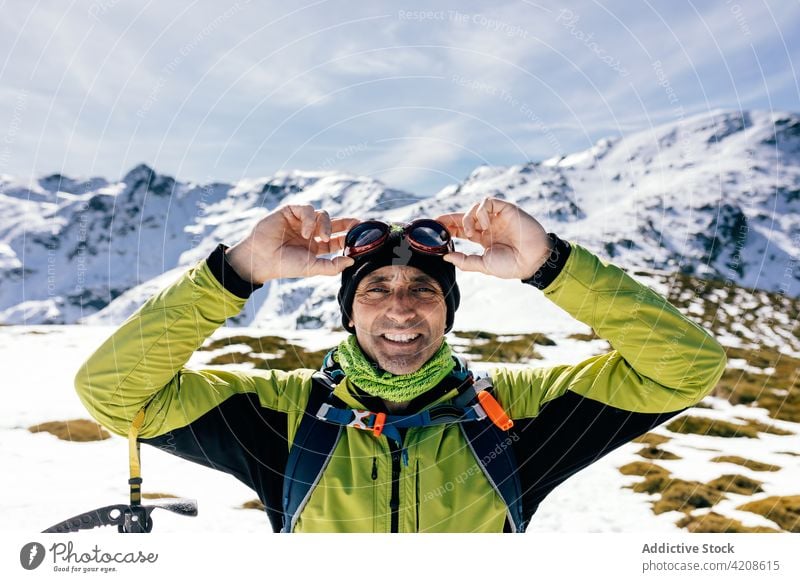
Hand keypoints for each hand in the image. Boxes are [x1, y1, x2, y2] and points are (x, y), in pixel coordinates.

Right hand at [224, 205, 359, 283]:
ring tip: (321, 237)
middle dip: (347, 222)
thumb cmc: (285, 265)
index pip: (337, 238)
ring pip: (322, 214)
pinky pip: (306, 208)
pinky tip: (305, 231)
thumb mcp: (312, 267)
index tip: (363, 235)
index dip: (349, 236)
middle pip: (334, 222)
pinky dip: (309, 218)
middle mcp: (310, 232)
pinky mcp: (289, 211)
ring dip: (325, 225)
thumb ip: (333, 265)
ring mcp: (300, 221)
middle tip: (358, 224)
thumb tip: (352, 260)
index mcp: (316, 246)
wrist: (262, 259)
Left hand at [436, 197, 550, 278]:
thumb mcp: (484, 265)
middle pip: (464, 216)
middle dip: (449, 218)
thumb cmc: (511, 265)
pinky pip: (487, 203)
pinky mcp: (506, 209)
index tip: (434, 229)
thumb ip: (465, 261)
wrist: (532, 261)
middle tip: (437, 223)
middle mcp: (489, 225)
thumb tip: (445, 257)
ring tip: (471, 233)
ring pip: (474, 208)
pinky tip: (485, 226)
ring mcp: (497, 217)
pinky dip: (481, 212)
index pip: (461, 229)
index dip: (448, 227)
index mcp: (483, 238)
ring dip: (467, 219)